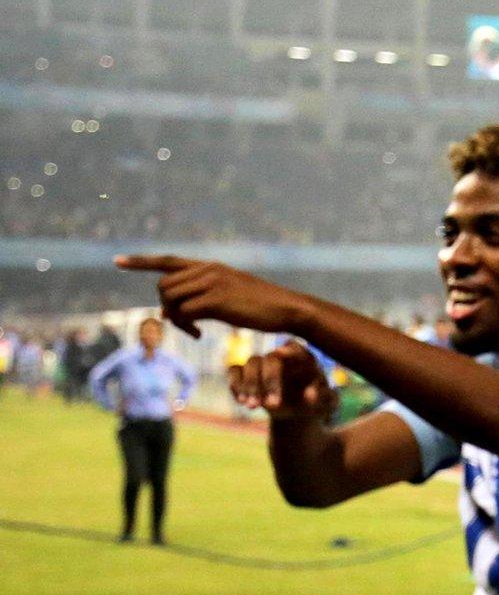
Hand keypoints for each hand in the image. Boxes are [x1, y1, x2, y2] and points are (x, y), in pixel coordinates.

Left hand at [115, 254, 310, 337]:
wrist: (286, 309)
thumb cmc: (258, 307)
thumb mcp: (226, 296)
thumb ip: (198, 298)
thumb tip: (167, 313)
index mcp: (209, 266)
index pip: (168, 260)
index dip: (141, 262)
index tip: (117, 261)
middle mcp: (208, 269)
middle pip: (163, 286)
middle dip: (166, 307)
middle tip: (185, 325)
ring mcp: (213, 282)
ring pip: (170, 299)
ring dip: (175, 319)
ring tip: (193, 330)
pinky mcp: (217, 299)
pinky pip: (184, 313)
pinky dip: (186, 327)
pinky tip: (200, 334)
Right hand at [229, 342, 337, 420]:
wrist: (298, 412)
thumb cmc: (317, 402)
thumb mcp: (328, 402)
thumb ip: (325, 397)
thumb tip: (309, 395)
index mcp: (304, 358)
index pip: (296, 347)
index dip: (288, 349)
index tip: (280, 352)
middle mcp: (282, 357)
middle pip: (271, 358)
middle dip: (270, 380)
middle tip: (273, 405)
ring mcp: (263, 364)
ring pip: (251, 362)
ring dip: (250, 385)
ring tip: (254, 407)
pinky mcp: (246, 374)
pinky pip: (234, 371)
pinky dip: (235, 384)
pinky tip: (241, 401)